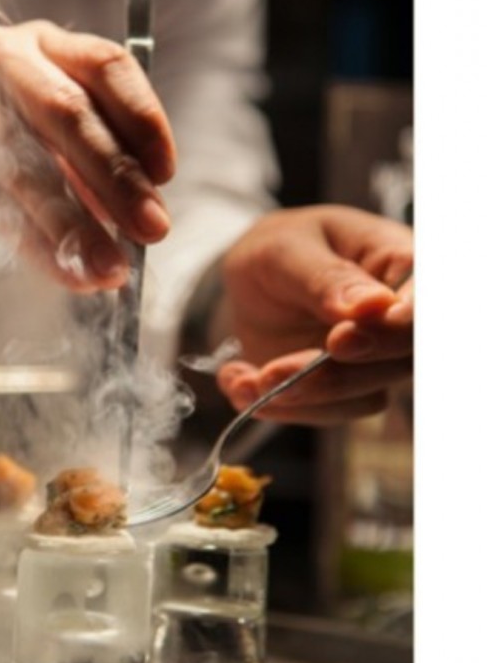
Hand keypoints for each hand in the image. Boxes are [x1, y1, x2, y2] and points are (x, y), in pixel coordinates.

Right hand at [0, 20, 175, 289]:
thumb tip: (140, 211)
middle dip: (117, 178)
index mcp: (41, 43)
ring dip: (76, 225)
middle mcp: (1, 55)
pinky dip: (35, 244)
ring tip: (109, 268)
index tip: (166, 173)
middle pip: (70, 115)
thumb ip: (83, 160)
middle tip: (153, 229)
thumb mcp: (34, 130)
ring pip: (29, 165)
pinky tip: (64, 271)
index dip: (144, 120)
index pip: (108, 65)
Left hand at [215, 206, 412, 423]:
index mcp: (401, 263)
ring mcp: (377, 359)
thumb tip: (374, 306)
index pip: (424, 304)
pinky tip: (239, 383)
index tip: (342, 340)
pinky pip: (328, 412)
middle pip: (398, 361)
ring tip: (245, 380)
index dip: (394, 331)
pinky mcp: (347, 389)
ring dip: (301, 398)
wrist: (253, 282)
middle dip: (333, 376)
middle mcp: (401, 318)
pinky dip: (280, 408)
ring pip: (364, 396)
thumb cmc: (279, 249)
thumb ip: (326, 276)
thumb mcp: (286, 250)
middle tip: (273, 372)